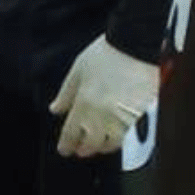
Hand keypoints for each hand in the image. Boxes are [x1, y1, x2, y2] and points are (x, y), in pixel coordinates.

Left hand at [49, 34, 160, 156]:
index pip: (71, 134)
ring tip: (99, 143)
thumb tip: (55, 109)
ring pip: (111, 143)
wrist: (134, 45)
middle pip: (91, 144)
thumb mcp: (77, 72)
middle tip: (80, 149)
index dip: (67, 145)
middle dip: (84, 149)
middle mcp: (102, 115)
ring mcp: (122, 117)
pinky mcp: (139, 114)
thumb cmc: (104, 55)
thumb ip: (65, 94)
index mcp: (83, 105)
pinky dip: (119, 135)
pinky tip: (115, 131)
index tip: (65, 149)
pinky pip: (127, 133)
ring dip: (103, 146)